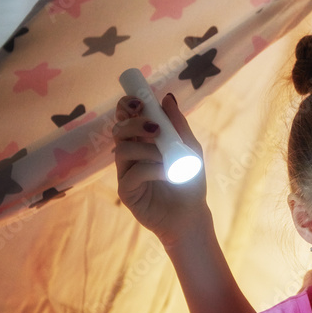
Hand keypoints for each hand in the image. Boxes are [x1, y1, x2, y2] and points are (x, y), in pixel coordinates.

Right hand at [112, 93, 209, 247]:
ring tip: (168, 158)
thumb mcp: (190, 149)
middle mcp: (132, 154)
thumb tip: (167, 98)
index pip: (127, 118)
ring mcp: (126, 172)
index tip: (139, 101)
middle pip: (119, 130)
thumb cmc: (190, 182)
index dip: (127, 106)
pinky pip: (133, 173)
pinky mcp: (126, 191)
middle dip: (134, 123)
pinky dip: (152, 168)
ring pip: (122, 150)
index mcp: (144, 141)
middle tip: (154, 127)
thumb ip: (178, 125)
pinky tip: (168, 173)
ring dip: (147, 149)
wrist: (192, 214)